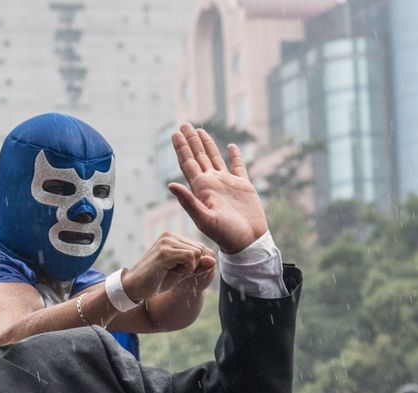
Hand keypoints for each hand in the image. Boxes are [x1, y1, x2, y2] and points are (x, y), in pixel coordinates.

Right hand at [123, 232, 213, 301]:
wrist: (133, 287)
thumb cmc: (156, 280)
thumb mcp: (181, 272)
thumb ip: (198, 266)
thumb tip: (213, 260)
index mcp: (172, 237)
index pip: (200, 247)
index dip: (195, 263)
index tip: (177, 270)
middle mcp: (169, 236)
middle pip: (201, 249)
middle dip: (193, 265)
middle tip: (173, 271)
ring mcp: (166, 242)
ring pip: (197, 253)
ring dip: (188, 268)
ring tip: (169, 271)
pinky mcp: (165, 252)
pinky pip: (190, 258)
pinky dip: (186, 269)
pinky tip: (171, 272)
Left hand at [168, 123, 267, 253]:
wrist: (247, 241)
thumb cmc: (225, 234)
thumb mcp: (203, 218)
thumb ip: (187, 201)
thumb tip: (170, 184)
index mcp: (201, 188)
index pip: (187, 163)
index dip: (181, 148)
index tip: (175, 133)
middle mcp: (212, 183)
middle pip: (198, 157)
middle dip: (190, 141)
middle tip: (183, 125)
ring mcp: (227, 183)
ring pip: (214, 158)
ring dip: (207, 144)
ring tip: (200, 131)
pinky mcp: (243, 186)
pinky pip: (238, 166)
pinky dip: (235, 155)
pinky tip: (231, 146)